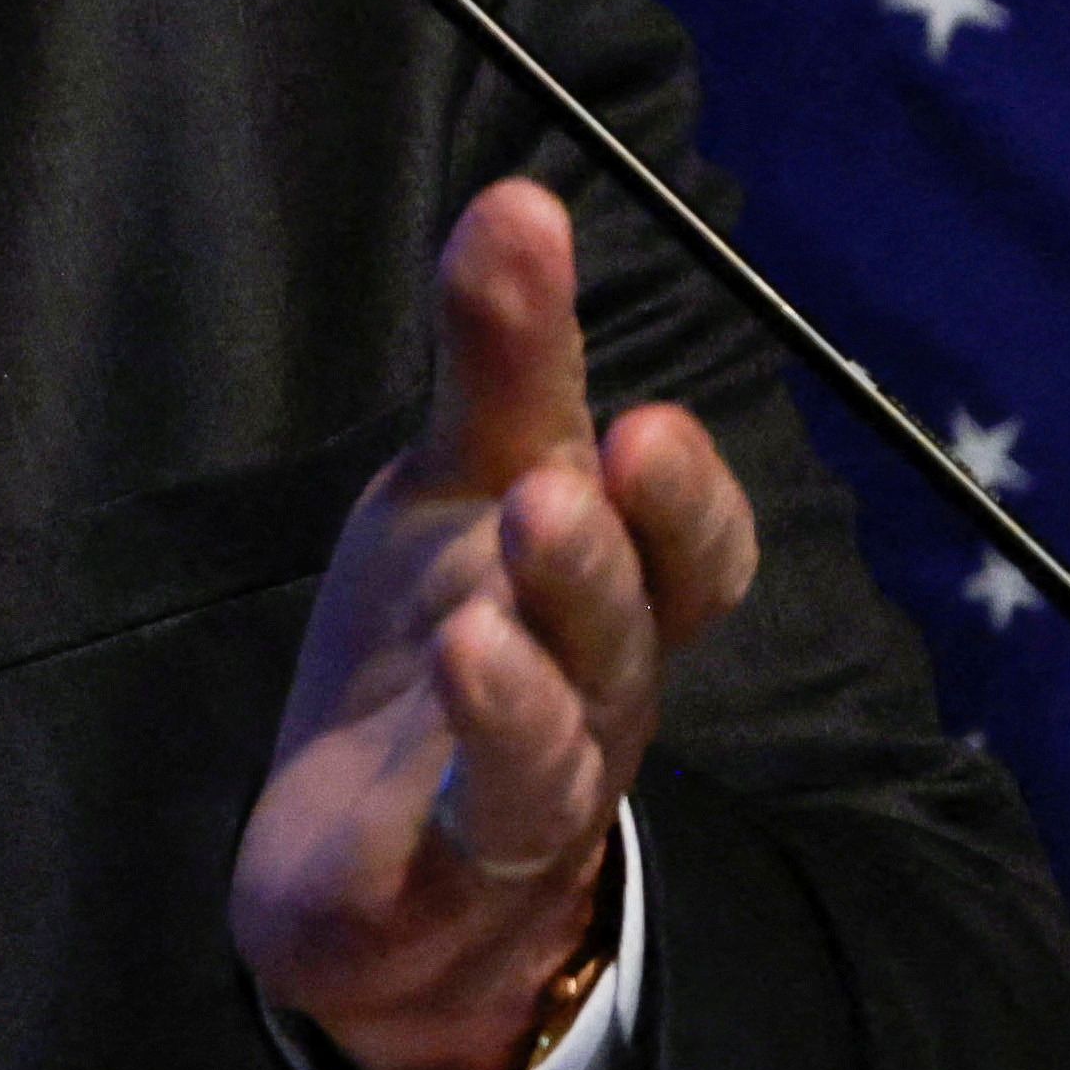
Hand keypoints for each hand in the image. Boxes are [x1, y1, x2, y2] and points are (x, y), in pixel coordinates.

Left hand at [230, 179, 760, 1069]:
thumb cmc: (438, 646)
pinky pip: (495, 807)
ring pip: (576, 711)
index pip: (693, 543)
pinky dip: (490, 733)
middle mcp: (597, 687)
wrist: (376, 878)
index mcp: (611, 592)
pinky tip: (467, 656)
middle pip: (642, 615)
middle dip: (627, 534)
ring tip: (525, 527)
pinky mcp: (450, 861)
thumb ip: (503, 359)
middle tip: (596, 457)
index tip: (640, 403)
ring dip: (556, 624)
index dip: (686, 484)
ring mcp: (537, 785)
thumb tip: (522, 191)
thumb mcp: (458, 484)